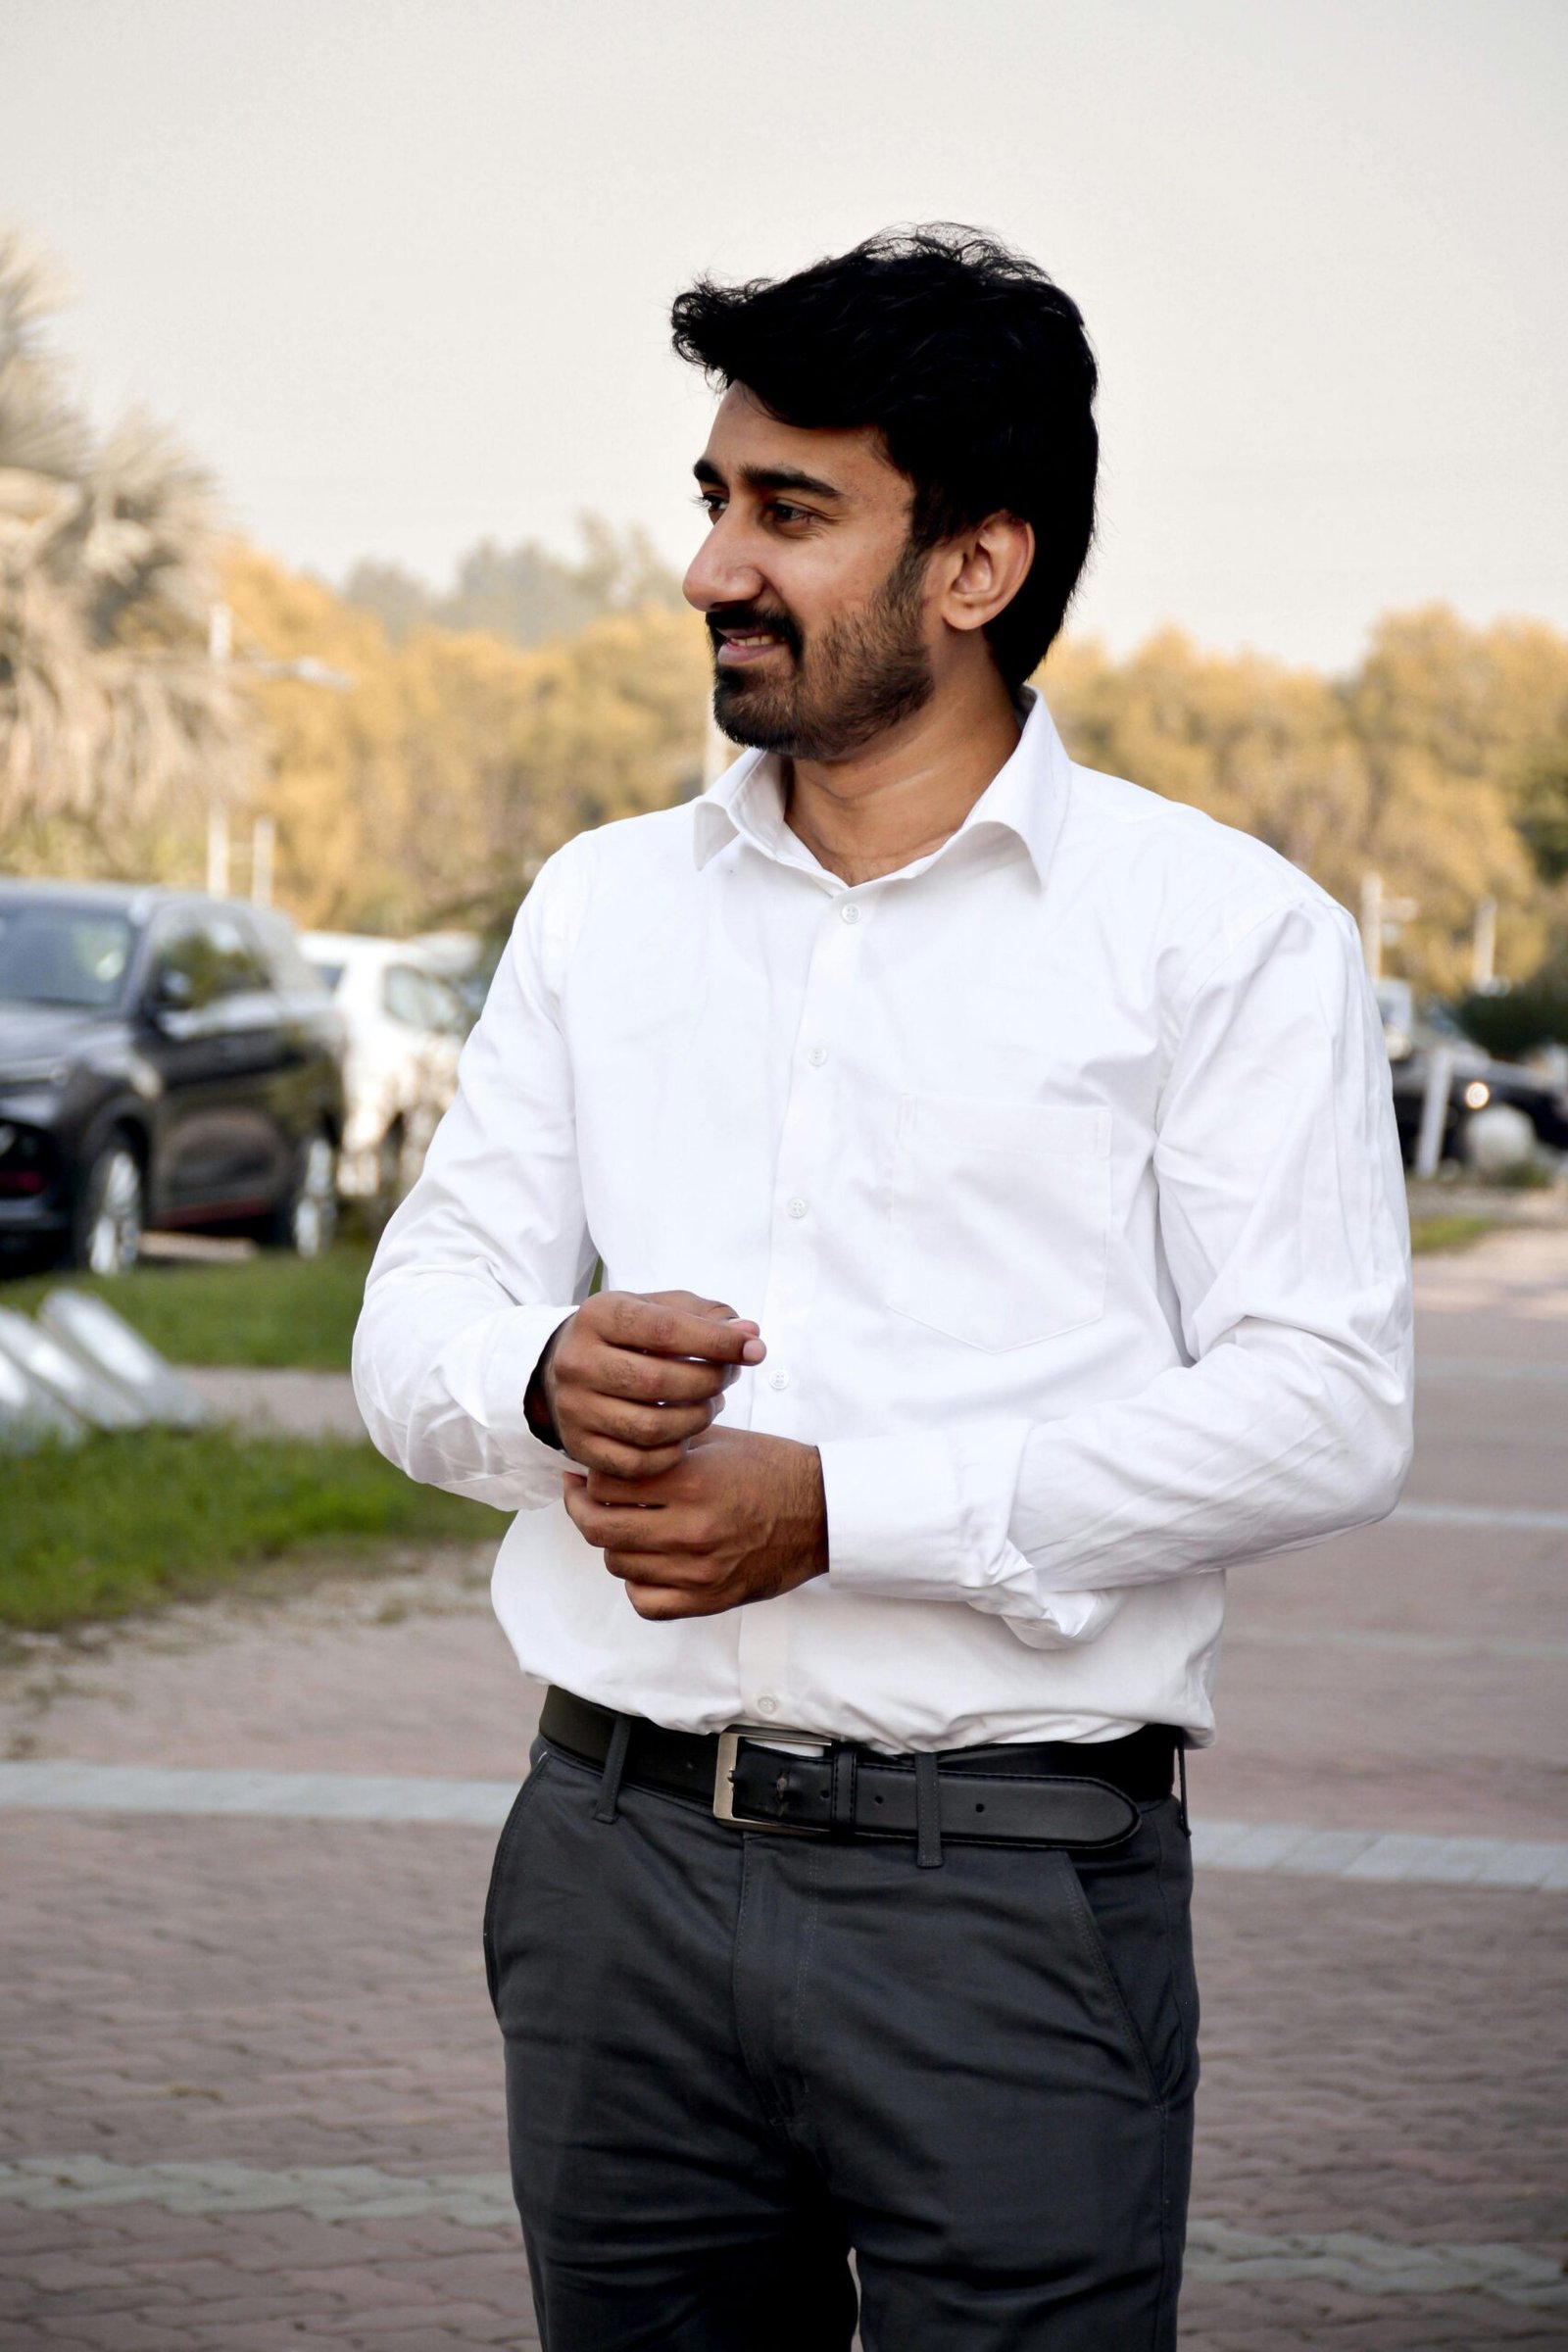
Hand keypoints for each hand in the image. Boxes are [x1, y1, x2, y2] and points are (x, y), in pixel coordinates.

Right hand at [540, 1289, 765, 1479]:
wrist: (569, 1364)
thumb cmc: (630, 1335)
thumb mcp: (661, 1310)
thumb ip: (707, 1317)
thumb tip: (750, 1336)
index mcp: (599, 1316)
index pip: (665, 1330)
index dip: (716, 1342)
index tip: (754, 1350)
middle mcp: (577, 1362)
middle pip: (658, 1382)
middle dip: (708, 1382)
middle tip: (728, 1378)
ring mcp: (574, 1408)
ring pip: (650, 1427)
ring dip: (696, 1419)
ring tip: (711, 1404)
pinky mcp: (578, 1445)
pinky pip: (636, 1463)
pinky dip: (672, 1453)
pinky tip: (686, 1435)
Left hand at [562, 1426, 828, 1619]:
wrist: (822, 1512)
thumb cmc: (771, 1468)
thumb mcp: (717, 1440)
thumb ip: (662, 1446)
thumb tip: (611, 1447)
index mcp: (692, 1483)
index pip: (608, 1484)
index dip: (591, 1474)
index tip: (590, 1470)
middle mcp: (692, 1530)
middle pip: (601, 1529)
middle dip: (582, 1508)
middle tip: (581, 1495)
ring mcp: (699, 1571)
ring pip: (618, 1565)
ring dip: (613, 1543)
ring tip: (624, 1524)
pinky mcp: (710, 1599)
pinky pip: (646, 1603)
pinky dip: (638, 1583)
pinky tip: (647, 1562)